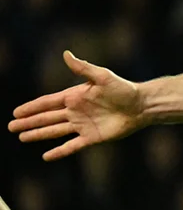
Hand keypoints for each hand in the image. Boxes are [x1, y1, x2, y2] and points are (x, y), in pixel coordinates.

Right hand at [8, 51, 145, 160]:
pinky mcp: (92, 137)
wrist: (142, 105)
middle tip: (11, 126)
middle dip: (29, 122)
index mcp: (75, 96)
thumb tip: (66, 54)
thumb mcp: (102, 76)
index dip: (31, 107)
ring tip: (22, 137)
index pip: (48, 103)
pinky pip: (72, 146)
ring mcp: (83, 125)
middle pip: (47, 118)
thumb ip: (83, 68)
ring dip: (38, 134)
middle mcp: (76, 111)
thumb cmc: (124, 88)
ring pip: (55, 131)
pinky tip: (46, 156)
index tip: (16, 112)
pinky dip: (59, 151)